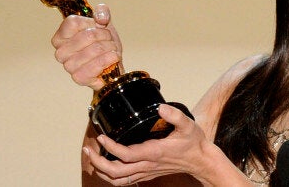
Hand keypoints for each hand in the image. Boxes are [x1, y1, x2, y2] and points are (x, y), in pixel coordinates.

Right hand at [51, 4, 122, 89]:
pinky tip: (112, 58)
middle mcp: (60, 52)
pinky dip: (108, 60)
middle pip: (88, 36)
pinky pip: (95, 66)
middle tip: (109, 41)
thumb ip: (102, 11)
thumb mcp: (103, 21)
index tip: (99, 27)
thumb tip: (100, 18)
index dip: (92, 23)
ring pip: (94, 50)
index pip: (73, 22)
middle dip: (105, 36)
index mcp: (61, 36)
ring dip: (109, 48)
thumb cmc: (103, 42)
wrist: (112, 62)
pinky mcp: (79, 78)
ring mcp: (68, 66)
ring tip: (111, 50)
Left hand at [83, 104, 213, 185]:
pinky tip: (106, 166)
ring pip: (118, 179)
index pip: (126, 154)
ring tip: (92, 158)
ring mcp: (146, 172)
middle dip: (98, 162)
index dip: (111, 147)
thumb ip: (175, 115)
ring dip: (102, 171)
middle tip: (88, 149)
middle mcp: (147, 165)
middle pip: (116, 171)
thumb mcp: (188, 125)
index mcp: (154, 152)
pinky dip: (111, 176)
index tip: (101, 136)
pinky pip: (125, 181)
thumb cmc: (194, 143)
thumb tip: (161, 107)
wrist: (200, 161)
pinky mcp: (147, 175)